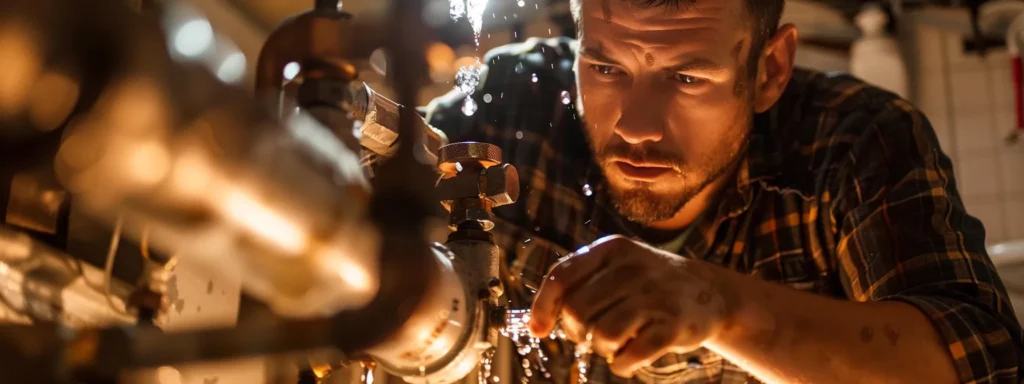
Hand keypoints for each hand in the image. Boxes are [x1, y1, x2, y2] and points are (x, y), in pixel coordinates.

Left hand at [528, 235, 733, 377]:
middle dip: (578, 333)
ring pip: (603, 335)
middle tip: (591, 335)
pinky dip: (623, 365)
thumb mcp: (617, 265)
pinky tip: (628, 359)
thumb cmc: (648, 283)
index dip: (543, 307)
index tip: (539, 330)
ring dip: (602, 349)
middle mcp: (632, 268)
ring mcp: (655, 296)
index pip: (562, 277)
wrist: (709, 292)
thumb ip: (580, 283)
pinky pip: (631, 355)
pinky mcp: (674, 325)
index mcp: (612, 249)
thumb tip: (537, 323)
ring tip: (614, 344)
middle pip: (578, 312)